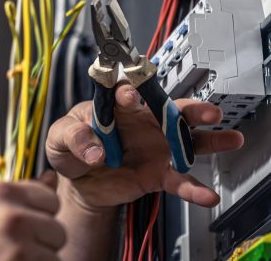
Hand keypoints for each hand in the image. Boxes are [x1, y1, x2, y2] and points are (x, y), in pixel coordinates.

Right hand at [0, 171, 64, 260]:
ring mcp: (17, 249)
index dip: (39, 212)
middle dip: (41, 240)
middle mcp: (12, 218)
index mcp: (1, 193)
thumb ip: (12, 190)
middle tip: (16, 246)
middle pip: (57, 230)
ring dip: (36, 260)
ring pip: (53, 256)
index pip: (50, 199)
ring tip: (8, 258)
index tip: (26, 222)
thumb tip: (50, 178)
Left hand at [46, 83, 243, 209]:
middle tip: (206, 111)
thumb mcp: (59, 137)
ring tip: (230, 138)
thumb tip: (93, 151)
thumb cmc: (70, 147)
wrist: (78, 180)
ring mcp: (154, 148)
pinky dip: (193, 188)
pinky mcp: (157, 174)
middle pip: (170, 111)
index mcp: (116, 107)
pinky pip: (179, 180)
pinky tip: (206, 195)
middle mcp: (142, 123)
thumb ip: (73, 137)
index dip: (128, 93)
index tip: (128, 96)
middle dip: (190, 109)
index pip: (126, 94)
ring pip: (186, 141)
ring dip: (209, 139)